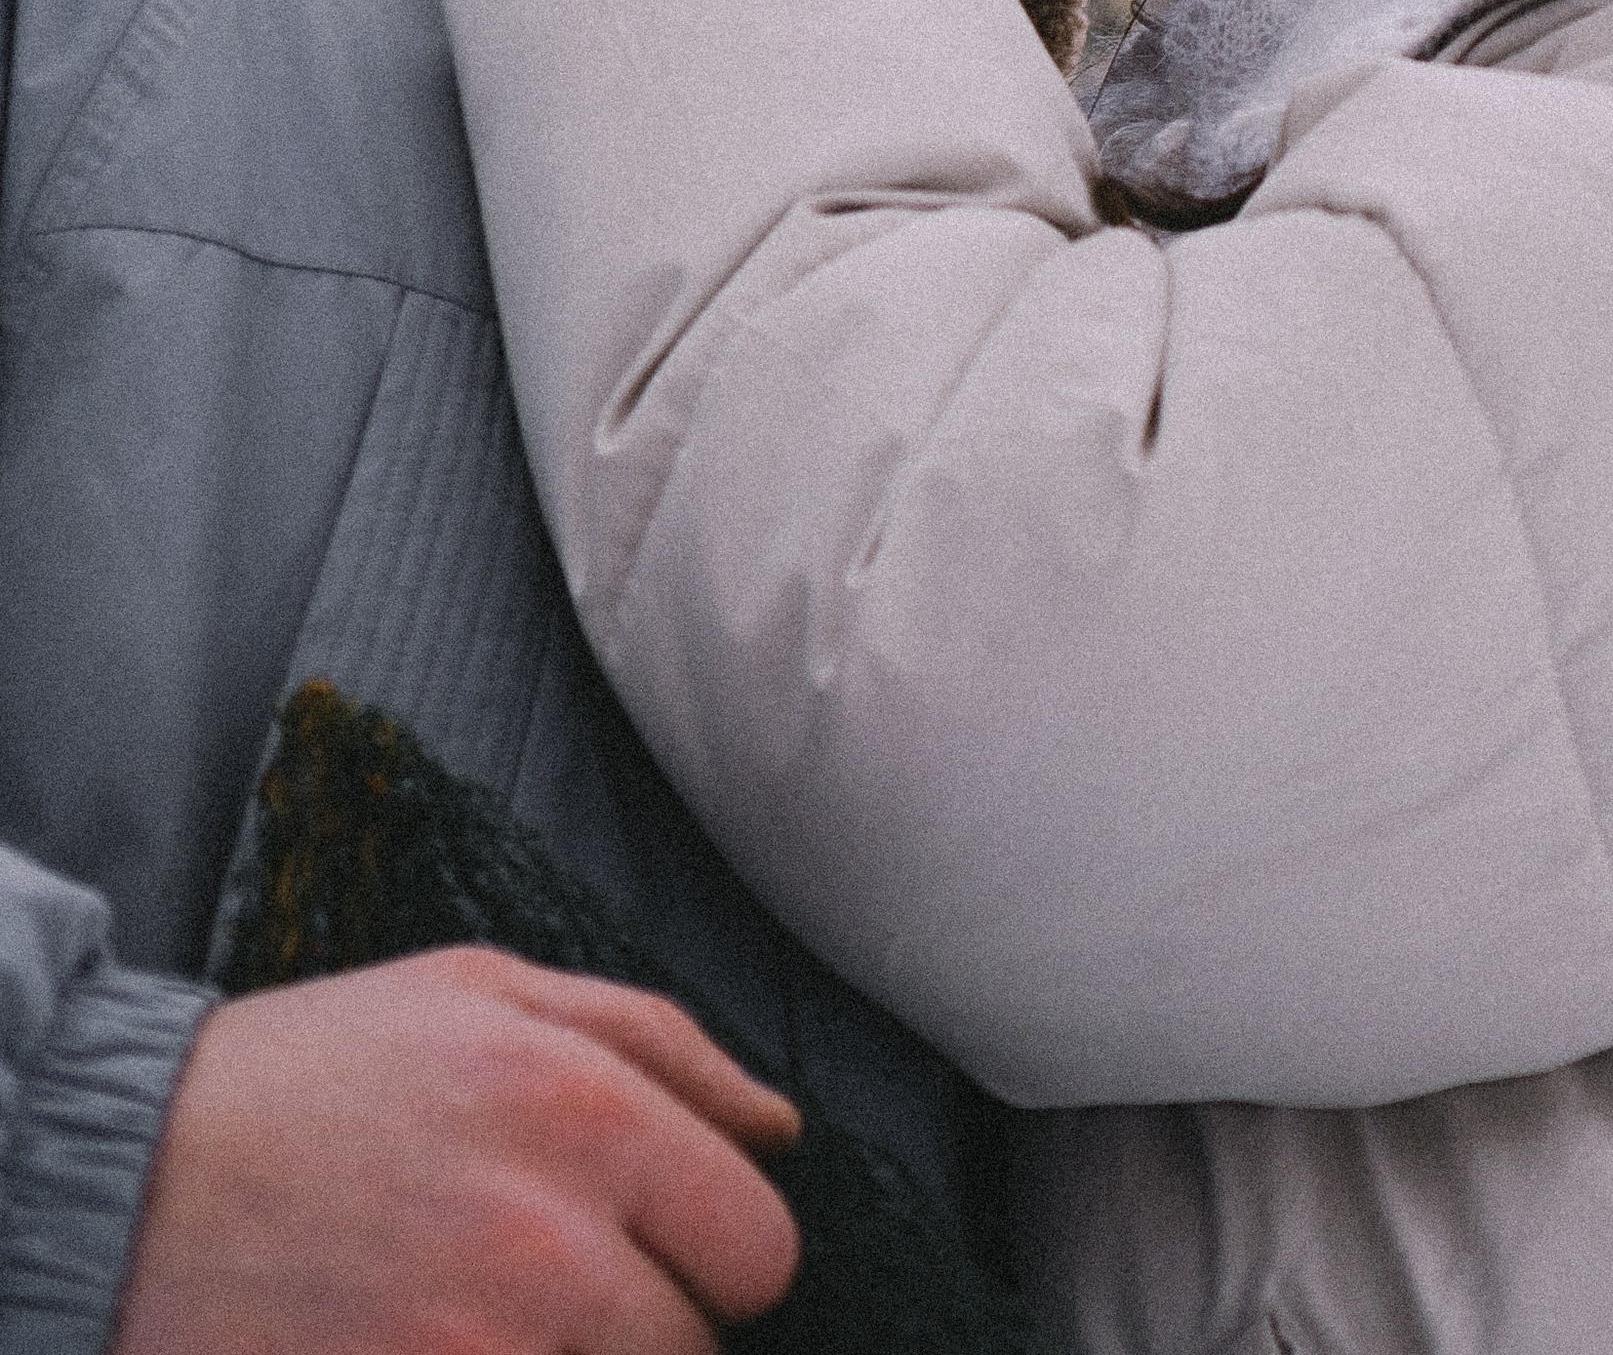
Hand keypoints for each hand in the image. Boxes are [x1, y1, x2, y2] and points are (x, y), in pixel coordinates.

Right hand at [112, 947, 800, 1354]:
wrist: (128, 1184)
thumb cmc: (319, 1077)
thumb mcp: (486, 994)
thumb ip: (659, 1045)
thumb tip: (783, 1127)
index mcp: (584, 1106)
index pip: (758, 1244)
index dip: (716, 1252)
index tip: (657, 1244)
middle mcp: (548, 1236)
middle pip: (695, 1347)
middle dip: (649, 1323)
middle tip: (558, 1283)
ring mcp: (483, 1348)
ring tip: (497, 1315)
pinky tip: (450, 1344)